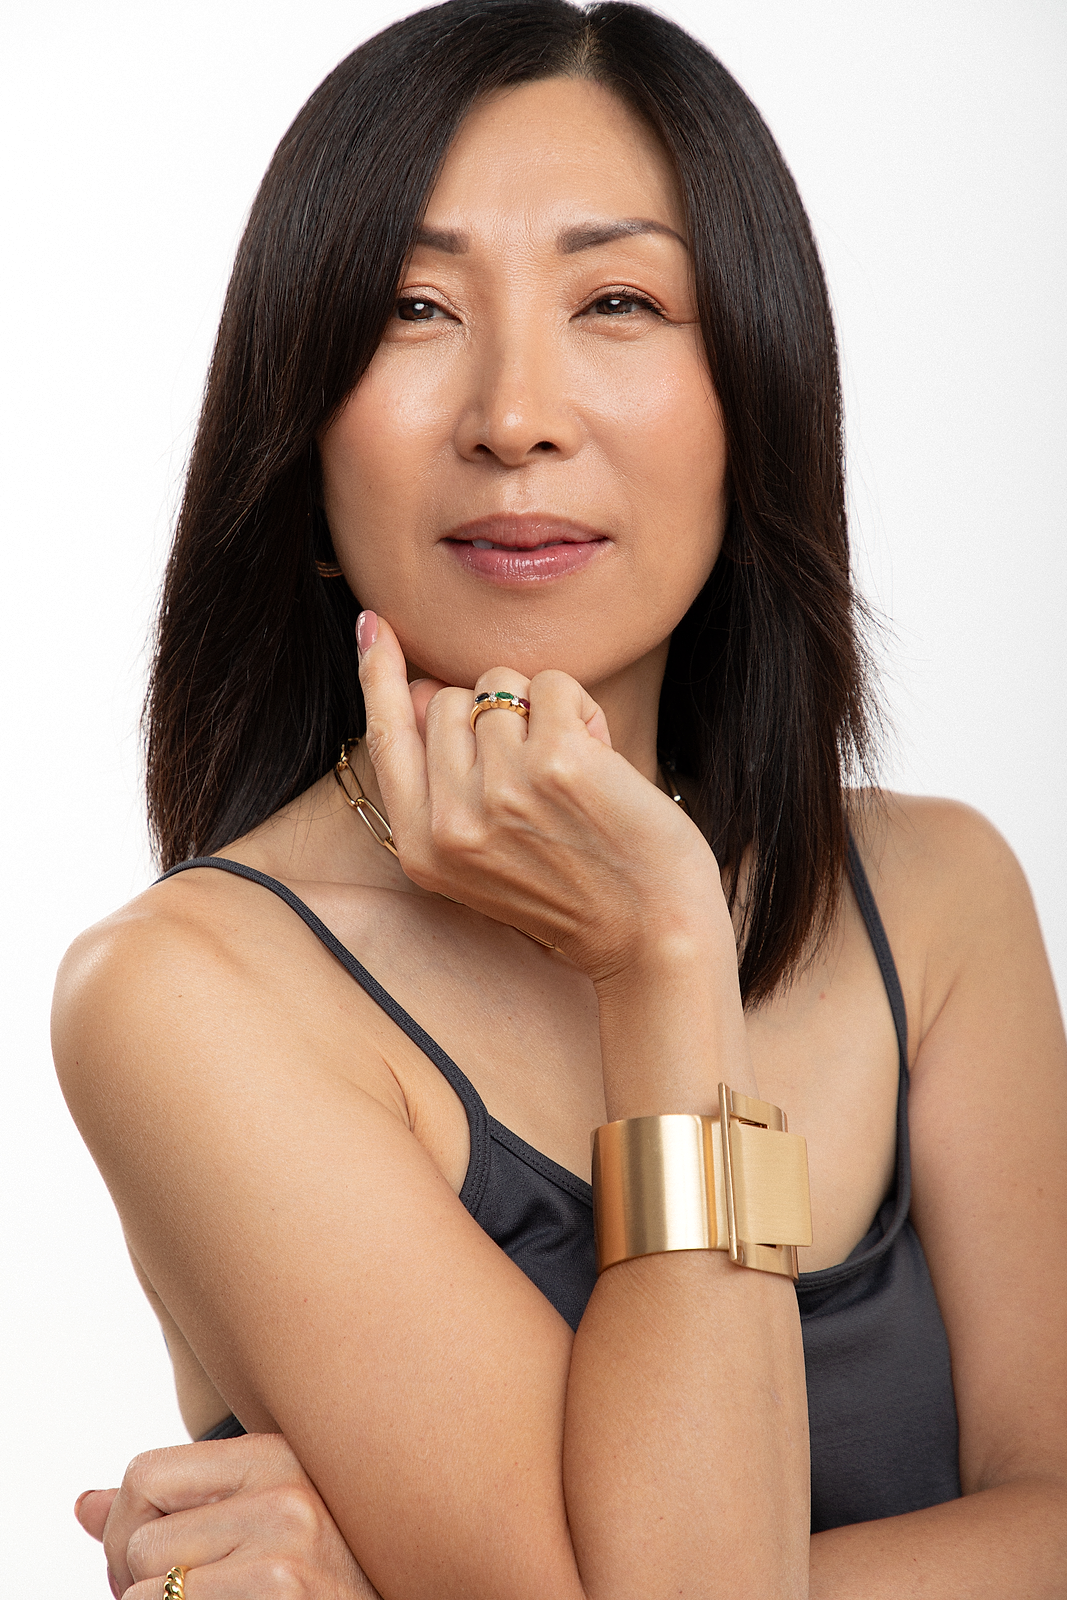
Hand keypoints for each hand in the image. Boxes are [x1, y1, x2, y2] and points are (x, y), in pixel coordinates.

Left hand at [75, 1433, 379, 1597]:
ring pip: (143, 1588)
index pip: (145, 1474)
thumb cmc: (323, 1581)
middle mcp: (286, 1488)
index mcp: (280, 1454)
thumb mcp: (259, 1529)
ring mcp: (286, 1545)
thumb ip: (178, 1508)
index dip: (127, 1530)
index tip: (149, 1571)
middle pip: (138, 1535)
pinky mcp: (281, 1589)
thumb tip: (81, 1506)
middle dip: (135, 1584)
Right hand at [358, 613, 725, 984]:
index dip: (377, 674)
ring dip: (545, 713)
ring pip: (501, 686)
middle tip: (540, 774)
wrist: (652, 936)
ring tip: (574, 775)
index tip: (373, 624)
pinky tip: (602, 764)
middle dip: (497, 714)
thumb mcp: (484, 857)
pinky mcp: (558, 763)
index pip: (385, 738)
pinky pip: (553, 684)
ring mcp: (501, 791)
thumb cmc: (577, 890)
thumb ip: (444, 784)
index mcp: (421, 849)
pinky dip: (583, 710)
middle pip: (448, 699)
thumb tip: (420, 690)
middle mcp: (450, 822)